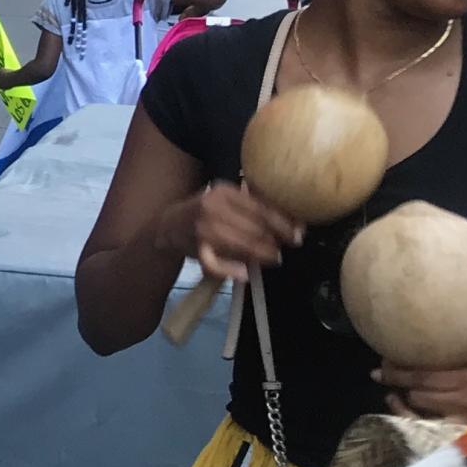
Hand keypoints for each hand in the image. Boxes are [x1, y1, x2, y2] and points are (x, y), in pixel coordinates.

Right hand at [151, 181, 301, 286]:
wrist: (168, 224)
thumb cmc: (205, 211)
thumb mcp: (227, 199)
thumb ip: (254, 205)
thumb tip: (295, 222)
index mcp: (224, 191)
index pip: (261, 209)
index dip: (283, 224)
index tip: (298, 235)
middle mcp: (212, 207)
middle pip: (255, 229)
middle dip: (273, 242)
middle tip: (282, 250)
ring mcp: (203, 229)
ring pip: (242, 246)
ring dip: (261, 256)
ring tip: (272, 259)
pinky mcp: (196, 249)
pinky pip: (216, 265)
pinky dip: (231, 271)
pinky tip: (244, 274)